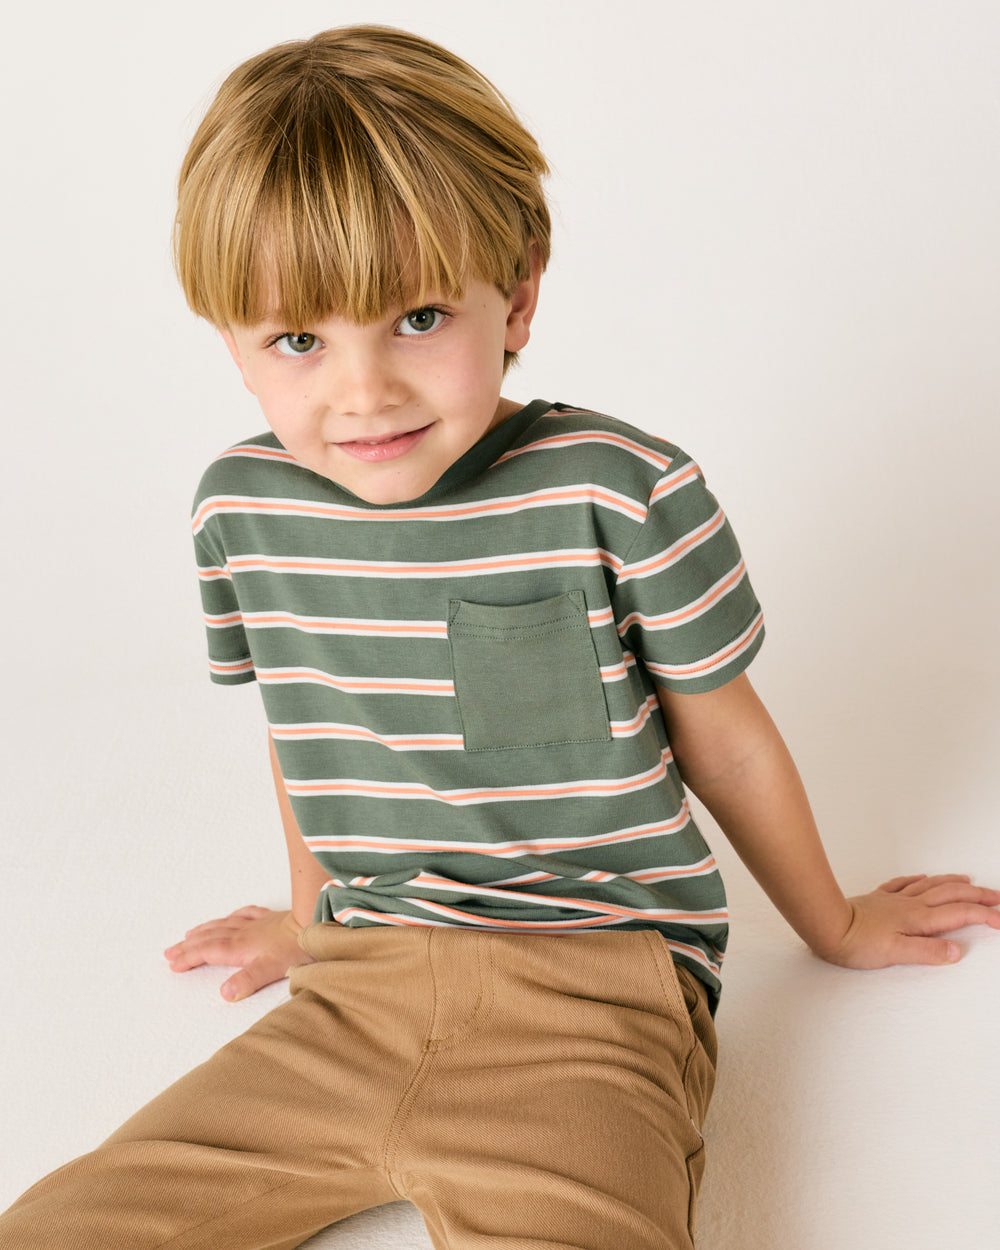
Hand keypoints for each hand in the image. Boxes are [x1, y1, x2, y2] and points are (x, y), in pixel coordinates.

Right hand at [164, 906, 315, 1000]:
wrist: (318, 920)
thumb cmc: (298, 948)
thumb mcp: (272, 969)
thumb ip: (248, 980)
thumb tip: (224, 993)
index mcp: (241, 947)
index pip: (208, 952)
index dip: (189, 957)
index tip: (172, 963)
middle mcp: (245, 933)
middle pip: (209, 938)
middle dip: (188, 945)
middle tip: (170, 951)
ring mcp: (258, 923)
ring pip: (223, 925)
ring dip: (204, 930)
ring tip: (190, 933)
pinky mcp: (271, 918)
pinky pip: (245, 914)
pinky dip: (232, 916)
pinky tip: (230, 916)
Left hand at [819, 874, 999, 968]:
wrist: (827, 925)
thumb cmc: (857, 942)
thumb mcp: (895, 953)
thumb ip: (927, 952)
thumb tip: (955, 951)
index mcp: (918, 919)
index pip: (959, 914)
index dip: (983, 915)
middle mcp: (909, 905)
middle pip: (950, 894)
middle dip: (977, 895)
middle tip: (996, 897)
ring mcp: (894, 900)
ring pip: (931, 885)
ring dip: (953, 882)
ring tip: (968, 881)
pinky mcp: (878, 899)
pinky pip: (903, 884)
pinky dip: (918, 880)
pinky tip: (922, 877)